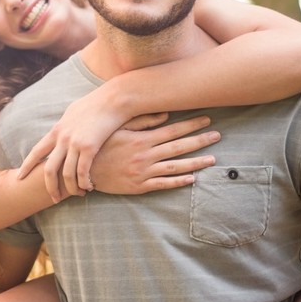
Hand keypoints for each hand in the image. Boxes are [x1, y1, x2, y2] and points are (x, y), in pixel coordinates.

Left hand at [17, 88, 151, 200]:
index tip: (19, 177)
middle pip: (49, 169)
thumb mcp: (72, 113)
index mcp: (56, 130)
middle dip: (49, 186)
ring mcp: (75, 143)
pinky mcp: (90, 147)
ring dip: (71, 188)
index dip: (27, 166)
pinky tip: (89, 187)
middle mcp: (62, 138)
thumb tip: (61, 129)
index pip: (36, 151)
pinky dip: (84, 183)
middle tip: (54, 198)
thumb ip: (65, 125)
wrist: (112, 100)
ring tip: (78, 194)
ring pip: (66, 174)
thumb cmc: (95, 104)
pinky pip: (83, 172)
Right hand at [90, 116, 219, 194]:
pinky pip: (163, 185)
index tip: (206, 119)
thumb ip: (140, 120)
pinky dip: (179, 182)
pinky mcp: (139, 186)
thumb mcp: (116, 128)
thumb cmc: (99, 145)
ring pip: (176, 168)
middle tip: (217, 136)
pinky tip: (192, 179)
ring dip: (196, 163)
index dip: (191, 125)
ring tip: (212, 159)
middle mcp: (146, 156)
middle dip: (200, 141)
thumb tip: (164, 114)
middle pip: (179, 148)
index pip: (172, 130)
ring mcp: (144, 172)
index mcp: (141, 139)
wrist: (83, 170)